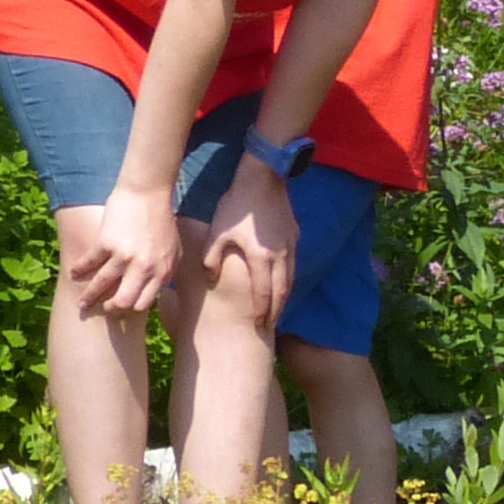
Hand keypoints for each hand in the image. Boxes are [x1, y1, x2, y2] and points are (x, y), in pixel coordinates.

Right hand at [70, 183, 180, 316]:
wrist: (148, 192)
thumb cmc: (162, 220)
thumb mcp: (173, 249)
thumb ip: (165, 271)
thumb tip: (156, 292)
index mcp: (161, 271)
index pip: (143, 303)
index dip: (130, 309)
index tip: (121, 308)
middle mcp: (143, 268)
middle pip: (124, 302)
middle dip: (111, 310)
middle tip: (103, 309)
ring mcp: (124, 256)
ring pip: (102, 285)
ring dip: (89, 297)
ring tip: (81, 303)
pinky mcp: (106, 242)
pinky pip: (88, 262)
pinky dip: (79, 269)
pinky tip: (73, 272)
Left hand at [201, 159, 297, 326]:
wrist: (263, 178)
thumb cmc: (236, 205)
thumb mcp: (217, 232)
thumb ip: (211, 257)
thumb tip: (210, 276)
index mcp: (260, 258)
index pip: (263, 293)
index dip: (260, 310)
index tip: (258, 323)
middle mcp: (279, 256)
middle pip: (281, 291)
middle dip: (276, 310)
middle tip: (271, 325)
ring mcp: (290, 246)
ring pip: (290, 278)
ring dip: (284, 296)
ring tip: (278, 308)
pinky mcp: (293, 235)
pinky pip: (293, 263)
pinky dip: (288, 278)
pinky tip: (283, 280)